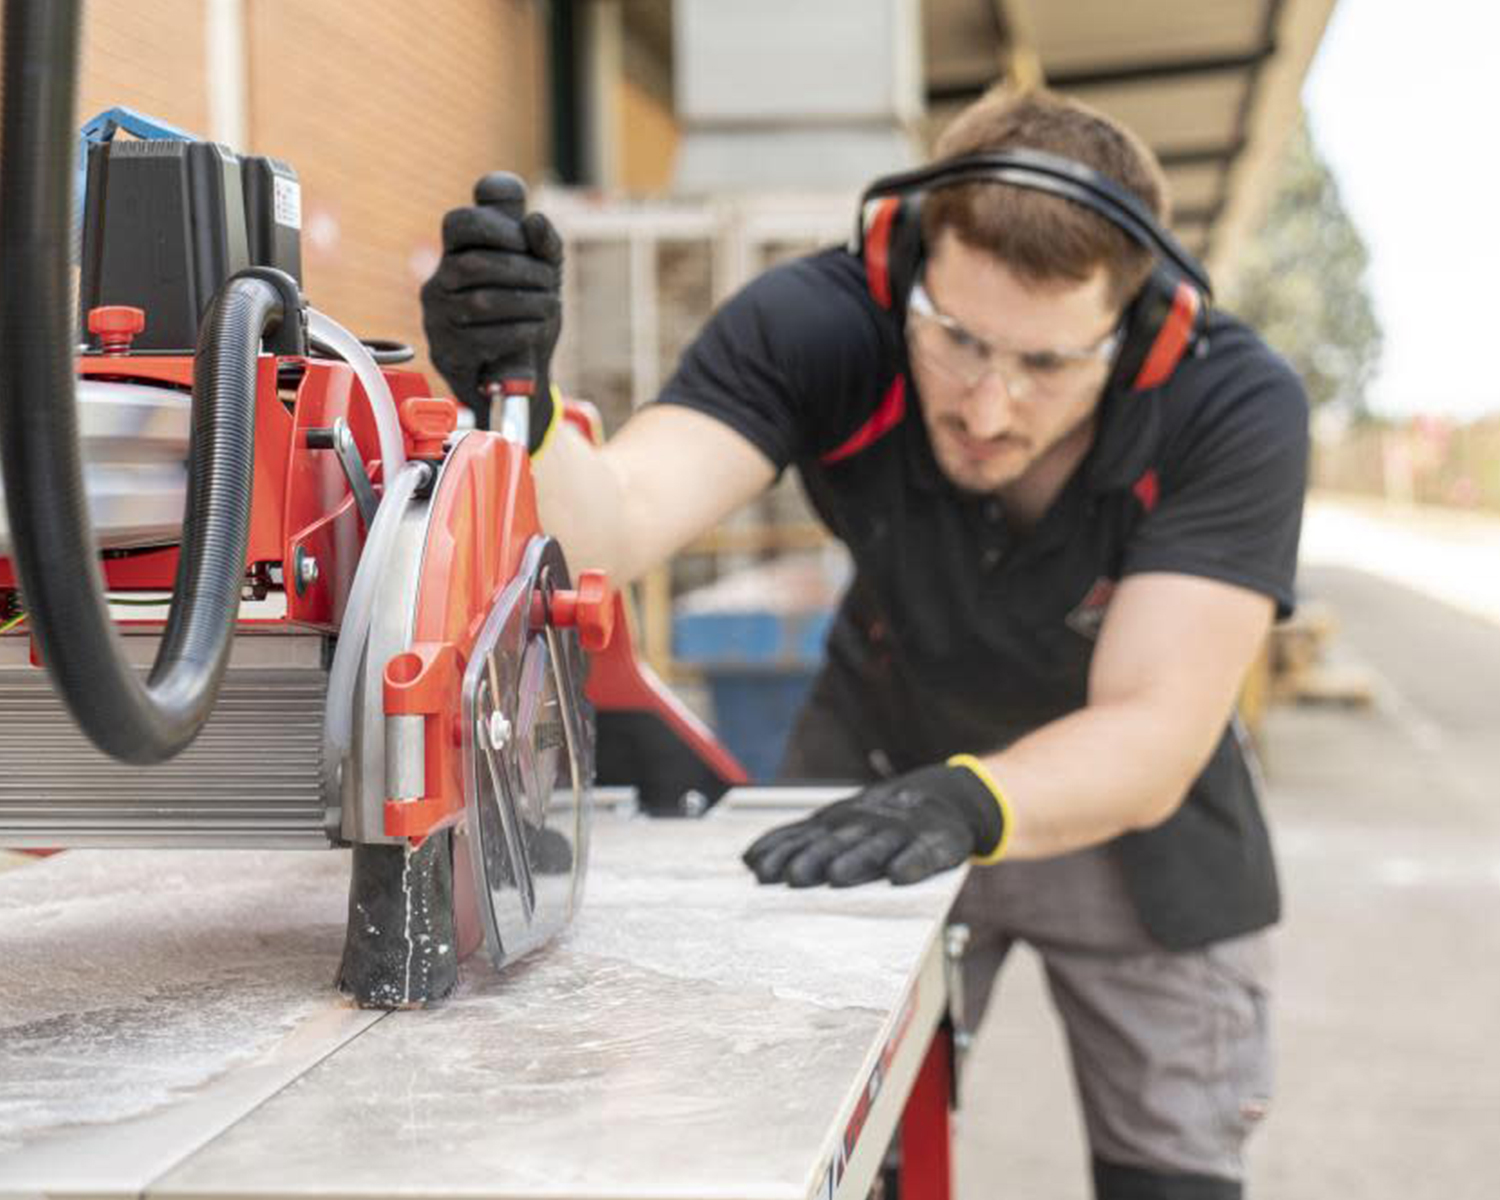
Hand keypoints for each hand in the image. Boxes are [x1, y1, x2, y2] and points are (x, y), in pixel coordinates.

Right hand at [420, 202, 562, 451]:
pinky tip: (535, 329)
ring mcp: (437, 320)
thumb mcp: (543, 273)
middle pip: (472, 264)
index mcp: (455, 255)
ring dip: (526, 302)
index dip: (493, 225)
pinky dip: (519, 331)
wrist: (521, 373)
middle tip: (551, 282)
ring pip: (479, 302)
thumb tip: (533, 221)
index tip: (524, 241)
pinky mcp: (447, 354)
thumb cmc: (527, 312)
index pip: (458, 223)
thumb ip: (544, 242)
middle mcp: (438, 285)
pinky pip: (483, 339)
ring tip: (550, 305)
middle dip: (521, 270)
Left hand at [742, 760, 1007, 887]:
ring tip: (838, 876)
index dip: (784, 852)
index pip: (806, 837)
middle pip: (837, 842)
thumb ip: (796, 841)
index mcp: (839, 821)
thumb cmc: (876, 822)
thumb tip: (747, 860)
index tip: (760, 872)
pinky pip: (924, 854)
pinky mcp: (937, 843)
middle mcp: (865, 824)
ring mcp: (901, 832)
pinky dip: (912, 863)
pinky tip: (900, 875)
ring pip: (876, 847)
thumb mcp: (836, 825)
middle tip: (794, 878)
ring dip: (856, 861)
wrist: (943, 798)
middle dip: (814, 858)